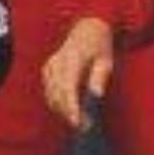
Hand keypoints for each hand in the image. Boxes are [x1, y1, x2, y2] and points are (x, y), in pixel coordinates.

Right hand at [43, 17, 113, 131]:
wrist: (87, 28)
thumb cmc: (100, 45)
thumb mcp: (106, 60)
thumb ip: (99, 77)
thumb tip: (95, 96)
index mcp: (72, 58)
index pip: (67, 87)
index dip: (71, 106)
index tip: (78, 121)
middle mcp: (56, 63)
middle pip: (57, 95)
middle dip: (69, 113)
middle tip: (85, 126)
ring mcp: (49, 67)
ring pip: (51, 96)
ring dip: (63, 110)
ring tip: (82, 120)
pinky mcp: (47, 71)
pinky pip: (49, 92)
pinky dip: (59, 102)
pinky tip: (72, 109)